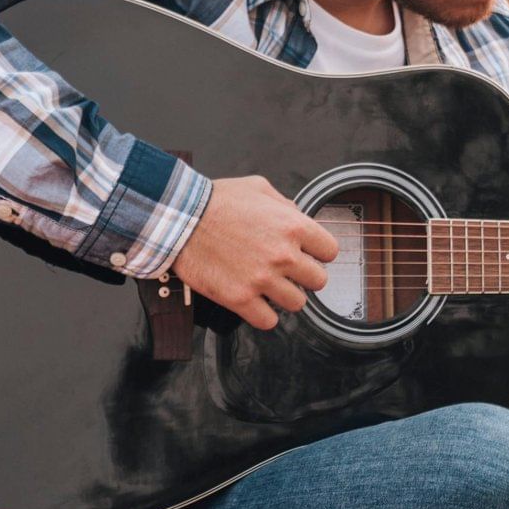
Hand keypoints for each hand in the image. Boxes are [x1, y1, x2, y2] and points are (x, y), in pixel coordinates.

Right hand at [170, 176, 339, 330]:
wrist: (177, 218)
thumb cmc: (215, 201)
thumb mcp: (257, 187)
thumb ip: (285, 204)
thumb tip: (297, 216)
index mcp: (293, 227)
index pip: (330, 252)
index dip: (318, 253)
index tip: (308, 254)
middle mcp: (284, 255)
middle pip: (319, 281)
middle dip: (304, 276)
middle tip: (287, 272)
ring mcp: (262, 279)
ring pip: (297, 303)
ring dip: (285, 296)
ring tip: (269, 286)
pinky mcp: (240, 298)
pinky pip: (268, 321)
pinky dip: (263, 315)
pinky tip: (255, 303)